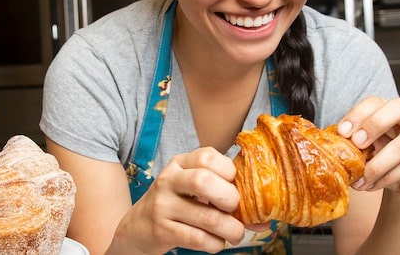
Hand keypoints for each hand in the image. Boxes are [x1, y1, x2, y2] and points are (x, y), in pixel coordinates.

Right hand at [110, 147, 244, 253]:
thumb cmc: (175, 206)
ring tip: (235, 234)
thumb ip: (223, 195)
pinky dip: (215, 244)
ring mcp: (163, 205)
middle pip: (204, 181)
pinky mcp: (162, 230)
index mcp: (179, 163)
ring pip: (207, 216)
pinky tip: (216, 242)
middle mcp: (169, 180)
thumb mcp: (191, 190)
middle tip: (234, 209)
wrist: (137, 228)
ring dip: (230, 229)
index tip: (234, 186)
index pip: (208, 156)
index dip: (229, 172)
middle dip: (229, 198)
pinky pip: (198, 238)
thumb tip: (263, 221)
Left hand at [337, 96, 399, 200]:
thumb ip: (354, 141)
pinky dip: (388, 177)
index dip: (358, 114)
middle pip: (397, 108)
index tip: (342, 132)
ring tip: (361, 179)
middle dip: (374, 125)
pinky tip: (374, 184)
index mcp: (390, 107)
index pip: (375, 102)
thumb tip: (333, 143)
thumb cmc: (383, 158)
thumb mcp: (366, 147)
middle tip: (356, 144)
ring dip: (377, 165)